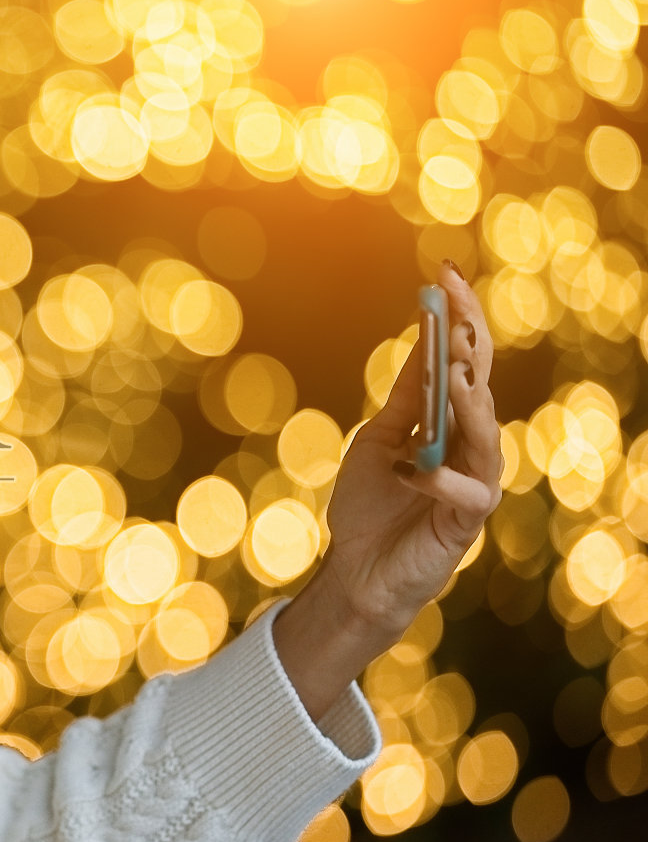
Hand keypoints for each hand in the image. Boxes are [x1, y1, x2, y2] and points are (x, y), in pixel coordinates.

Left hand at [319, 258, 502, 635]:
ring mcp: (473, 484)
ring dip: (469, 403)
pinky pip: (466, 494)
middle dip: (470, 345)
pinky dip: (439, 478)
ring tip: (453, 372)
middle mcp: (471, 446)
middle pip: (480, 385)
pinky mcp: (465, 523)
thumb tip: (426, 336)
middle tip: (456, 308)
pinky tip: (414, 468)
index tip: (444, 272)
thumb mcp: (380, 438)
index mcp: (451, 421)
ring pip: (485, 437)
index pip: (464, 359)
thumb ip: (408, 397)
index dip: (459, 316)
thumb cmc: (370, 504)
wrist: (356, 569)